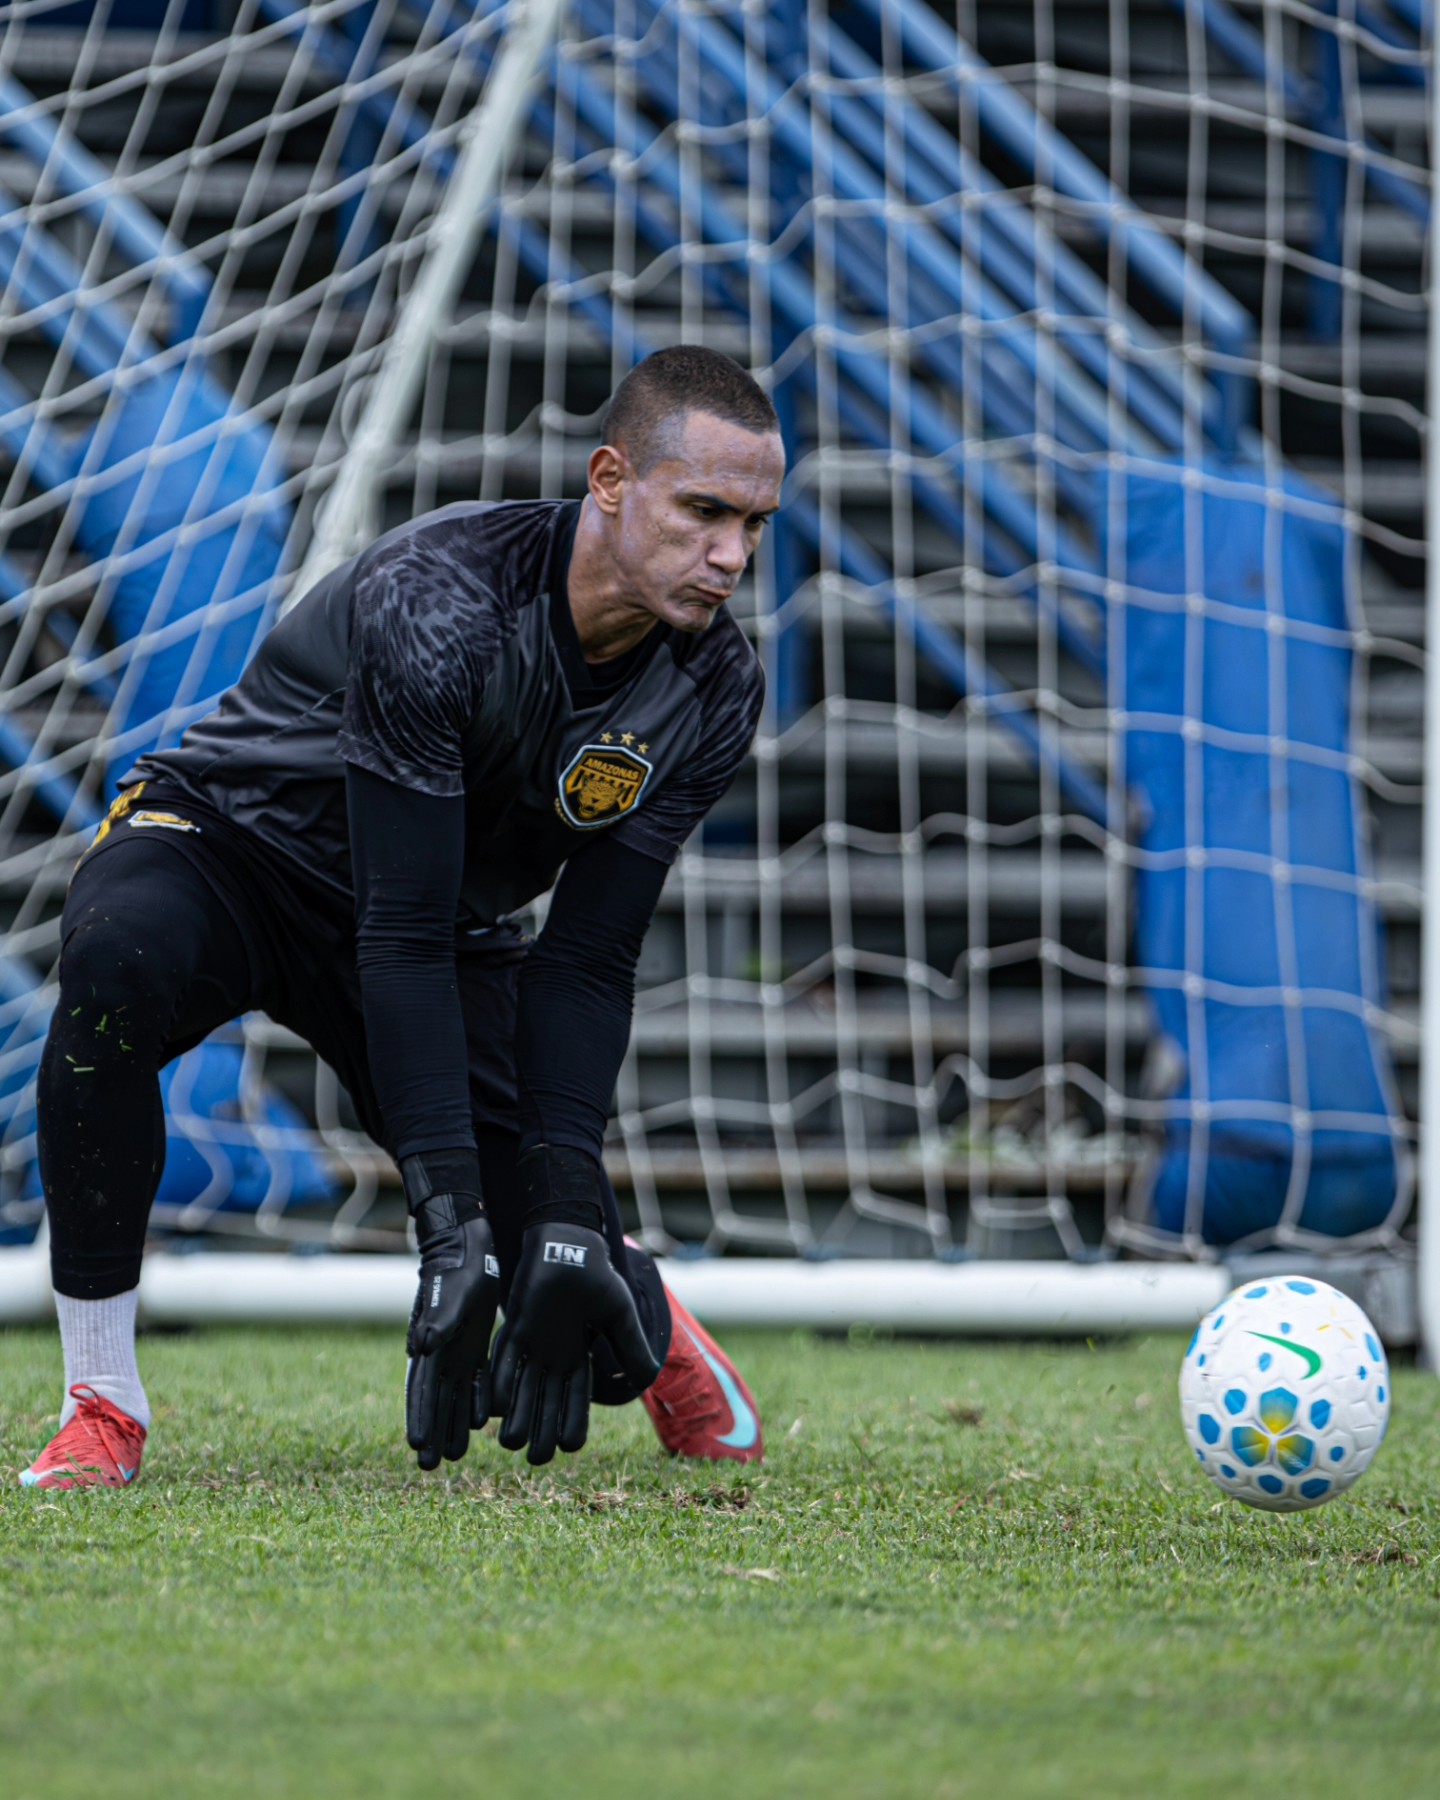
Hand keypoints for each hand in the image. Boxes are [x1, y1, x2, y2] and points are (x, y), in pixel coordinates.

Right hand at [403, 1152, 500, 1470]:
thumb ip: (439, 1323)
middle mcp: (438, 1354)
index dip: (418, 1417)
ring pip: (453, 1396)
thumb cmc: (458, 1272)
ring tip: (454, 1456)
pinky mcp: (473, 1345)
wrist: (469, 1252)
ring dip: (453, 1423)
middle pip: (434, 1401)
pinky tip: (482, 1423)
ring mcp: (455, 1351)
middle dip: (433, 1432)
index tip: (416, 1446)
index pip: (420, 1389)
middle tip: (430, 1467)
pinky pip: (474, 1380)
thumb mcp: (451, 1297)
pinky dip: (475, 1400)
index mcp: (428, 1345)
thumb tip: (421, 1349)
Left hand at [486, 1146, 660, 1465]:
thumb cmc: (597, 1276)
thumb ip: (631, 1345)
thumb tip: (648, 1379)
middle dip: (542, 1431)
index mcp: (581, 1356)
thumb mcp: (619, 1313)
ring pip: (523, 1390)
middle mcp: (555, 1357)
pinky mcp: (514, 1330)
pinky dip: (498, 1384)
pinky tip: (492, 1407)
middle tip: (536, 1459)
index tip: (570, 1448)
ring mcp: (533, 1345)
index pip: (577, 1399)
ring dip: (517, 1416)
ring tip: (508, 1444)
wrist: (567, 1245)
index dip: (574, 1423)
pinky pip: (504, 1363)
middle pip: (547, 1403)